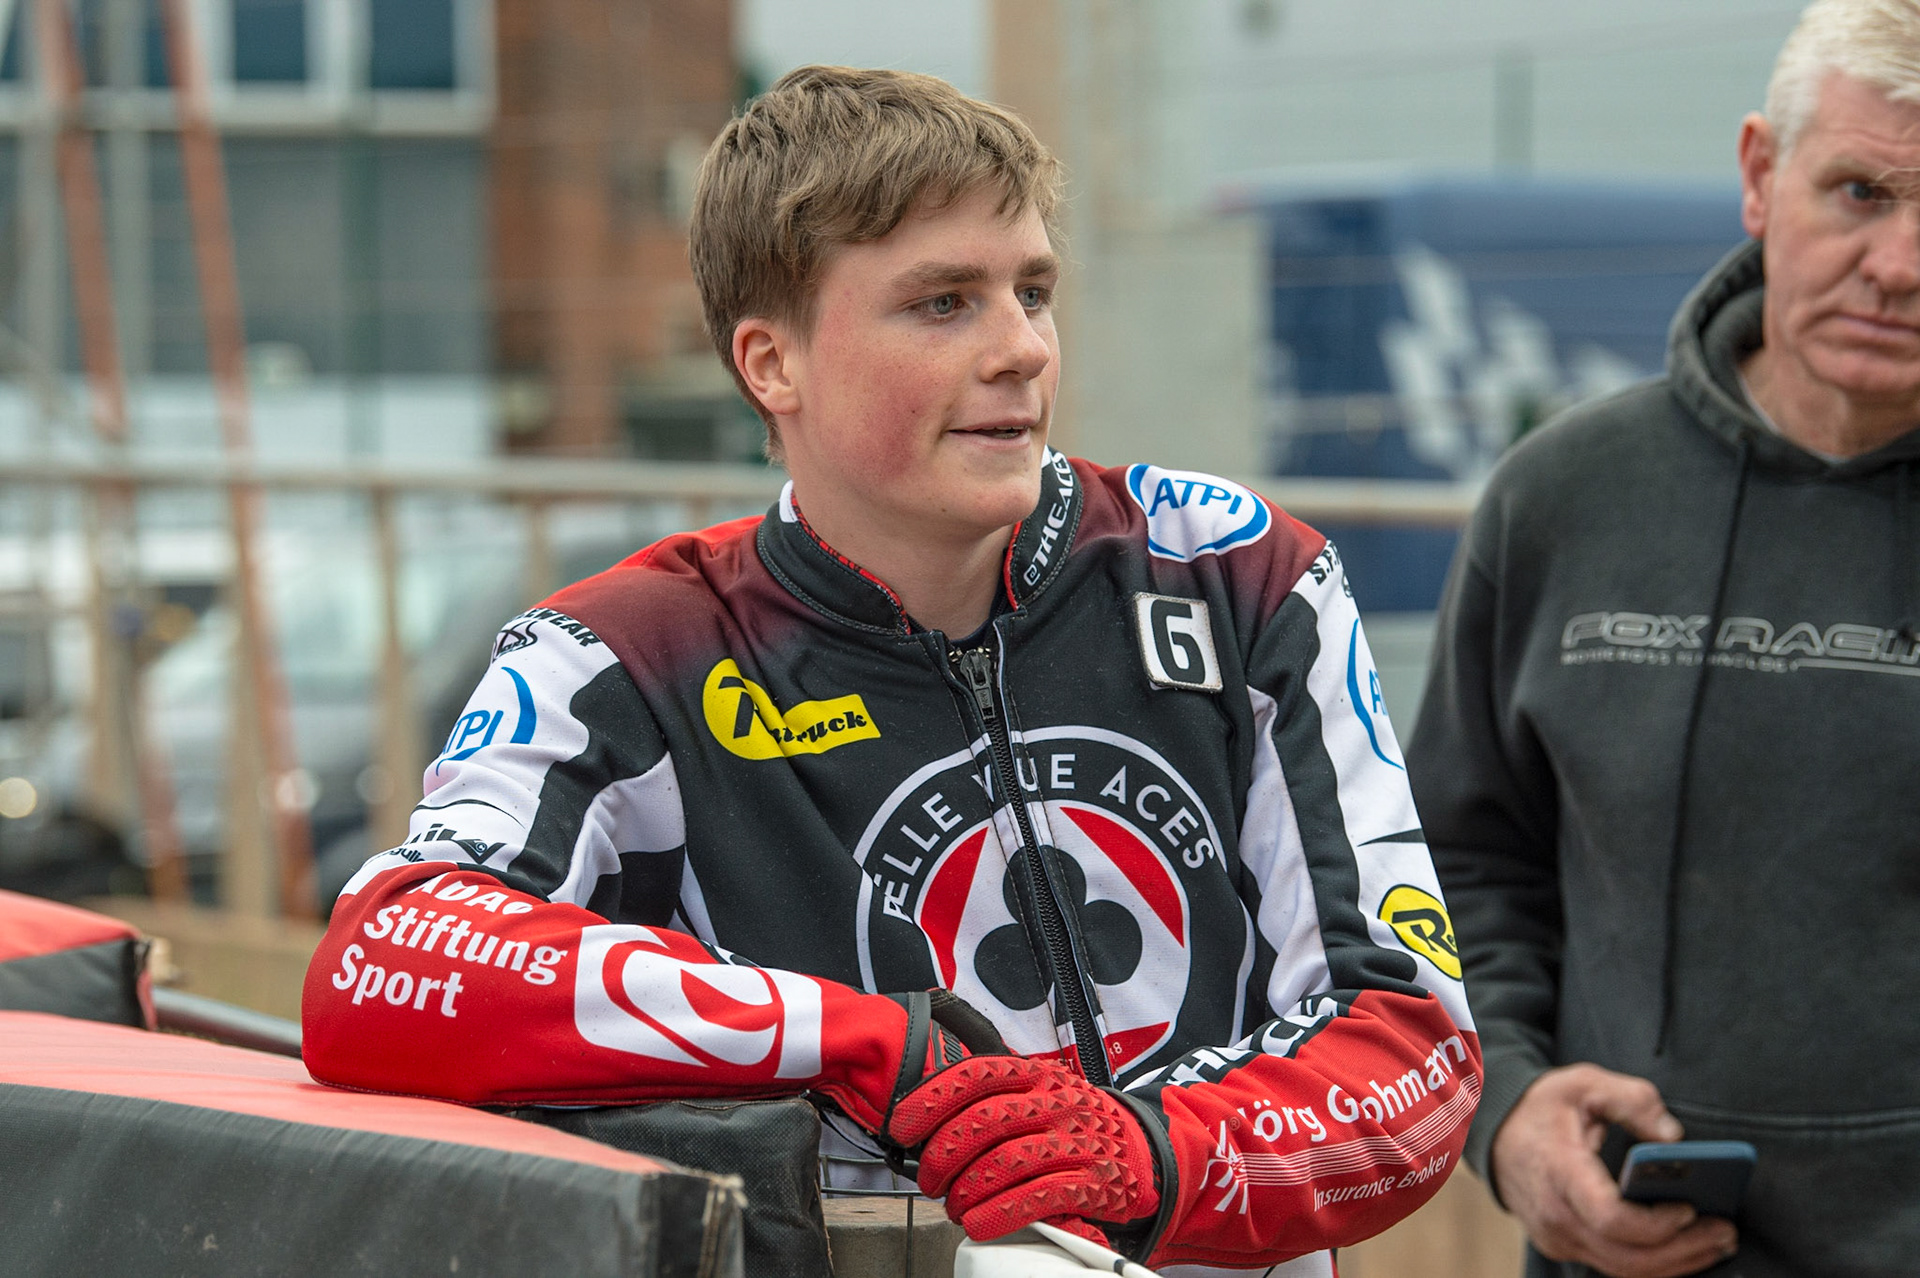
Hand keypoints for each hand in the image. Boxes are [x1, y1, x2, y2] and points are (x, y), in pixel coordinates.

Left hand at [885, 1055, 1158, 1242]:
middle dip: (943, 1156)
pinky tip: (979, 1223)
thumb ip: (993, 1100)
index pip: (976, 1075)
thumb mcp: (1039, 1095)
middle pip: (984, 1123)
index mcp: (1037, 1075)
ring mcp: (1077, 1141)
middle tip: (930, 1181)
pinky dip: (1001, 1212)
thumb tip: (927, 1127)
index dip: (932, 1100)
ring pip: (1006, 1162)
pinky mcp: (1094, 1182)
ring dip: (967, 1191)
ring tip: (954, 1207)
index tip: (903, 1127)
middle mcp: (1057, 1102)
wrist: (1143, 1150)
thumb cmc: (1074, 1125)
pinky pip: (1039, 1196)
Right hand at [1491, 1063, 1736, 1277]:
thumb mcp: (1584, 1083)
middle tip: (1725, 1231)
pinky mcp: (1563, 1246)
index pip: (1609, 1217)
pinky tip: (1684, 1249)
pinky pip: (1614, 1267)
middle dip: (1684, 1251)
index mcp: (1558, 1172)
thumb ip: (1632, 1100)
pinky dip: (1654, 1264)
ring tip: (1716, 1243)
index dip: (1655, 1223)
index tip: (1690, 1208)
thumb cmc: (1542, 1108)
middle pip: (1626, 1256)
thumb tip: (1674, 1137)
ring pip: (1624, 1270)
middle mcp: (1554, 1215)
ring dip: (1676, 1263)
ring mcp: (1556, 1237)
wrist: (1493, 1131)